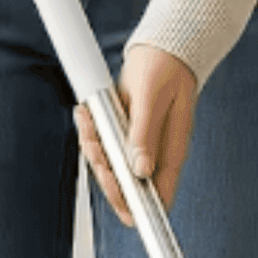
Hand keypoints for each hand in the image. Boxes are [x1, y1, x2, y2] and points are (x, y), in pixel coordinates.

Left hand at [75, 44, 197, 227]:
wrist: (161, 52)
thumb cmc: (165, 71)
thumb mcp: (153, 101)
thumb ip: (146, 135)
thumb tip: (140, 170)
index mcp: (171, 156)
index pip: (157, 198)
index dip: (137, 206)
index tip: (118, 194)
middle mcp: (155, 158)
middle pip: (128, 189)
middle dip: (106, 175)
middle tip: (96, 150)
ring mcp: (139, 149)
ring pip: (110, 169)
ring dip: (93, 151)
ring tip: (88, 124)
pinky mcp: (125, 137)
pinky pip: (104, 148)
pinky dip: (91, 135)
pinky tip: (86, 116)